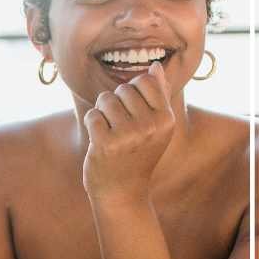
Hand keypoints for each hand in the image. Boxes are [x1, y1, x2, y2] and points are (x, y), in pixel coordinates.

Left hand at [81, 61, 175, 205]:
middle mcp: (150, 126)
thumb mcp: (156, 127)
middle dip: (115, 102)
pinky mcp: (105, 143)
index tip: (131, 110)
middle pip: (123, 89)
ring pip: (105, 99)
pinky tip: (98, 139)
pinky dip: (92, 124)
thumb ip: (158, 95)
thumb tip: (155, 66)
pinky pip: (92, 115)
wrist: (122, 192)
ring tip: (108, 130)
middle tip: (118, 125)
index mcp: (166, 119)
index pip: (144, 80)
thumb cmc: (138, 155)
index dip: (132, 91)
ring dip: (102, 112)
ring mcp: (127, 135)